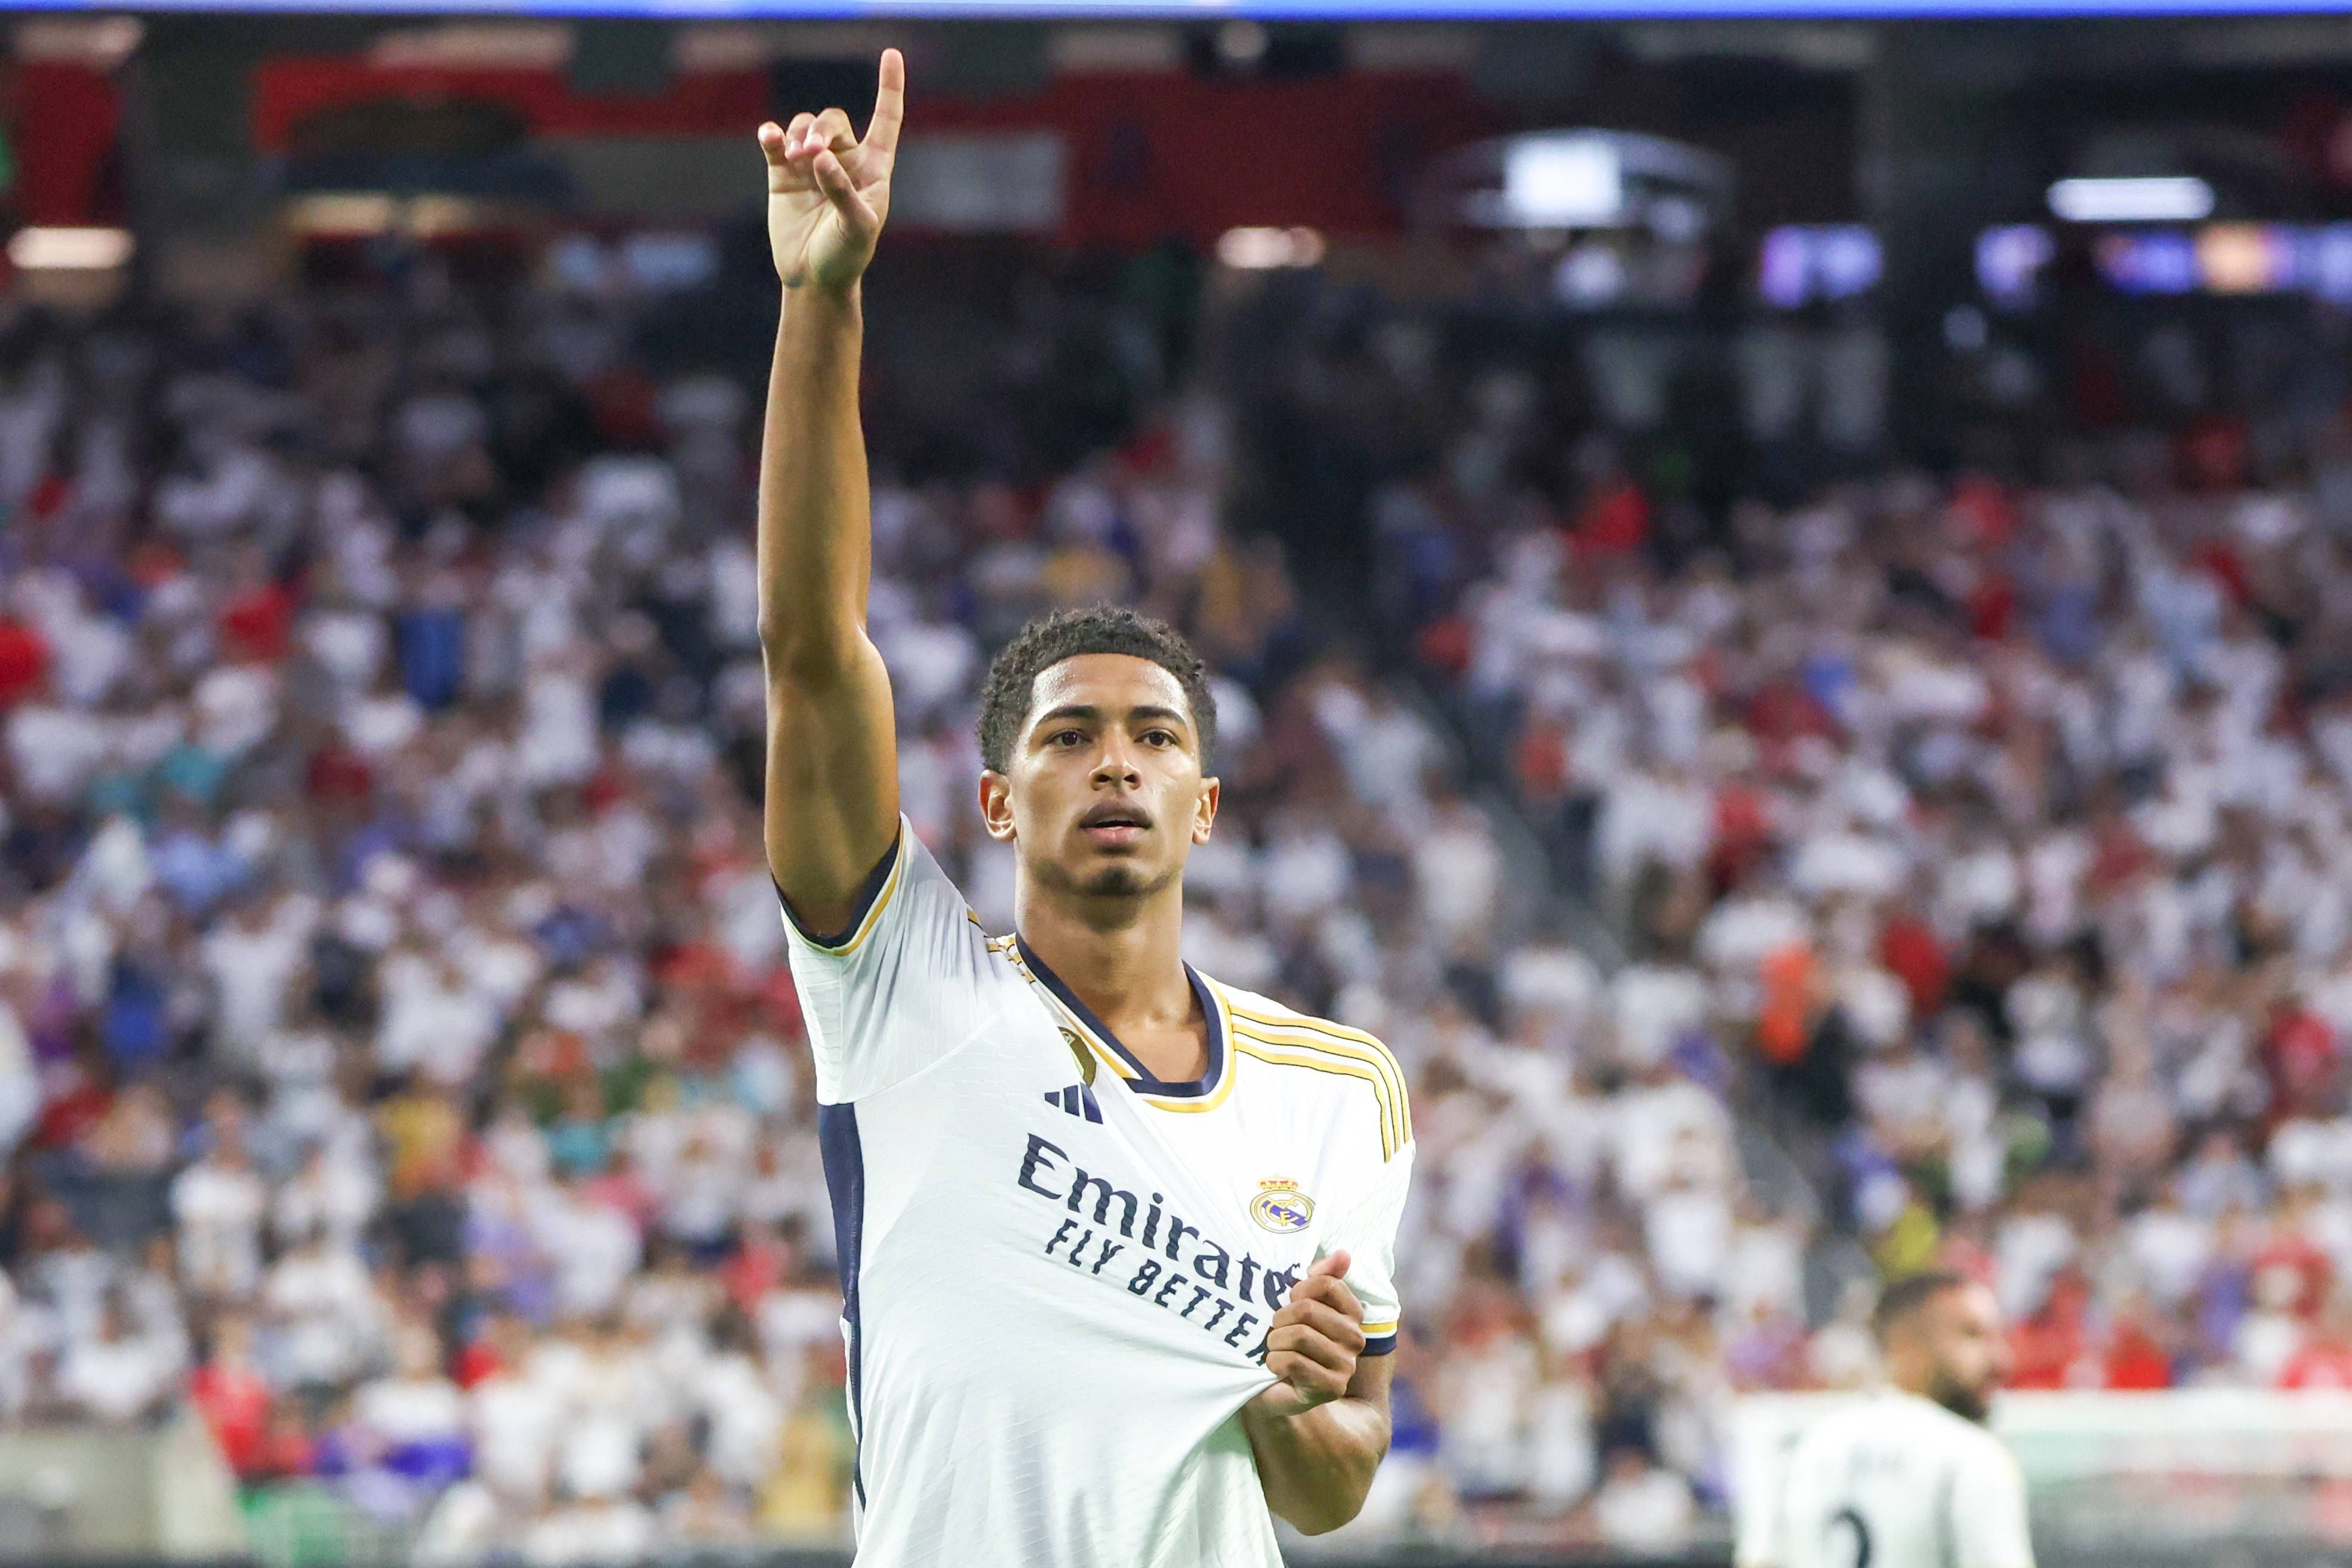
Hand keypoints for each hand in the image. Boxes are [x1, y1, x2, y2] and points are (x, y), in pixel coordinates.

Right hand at [757, 48, 904, 294]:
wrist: (813, 279)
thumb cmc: (846, 256)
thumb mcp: (856, 227)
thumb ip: (843, 191)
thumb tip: (821, 158)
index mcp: (873, 169)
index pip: (885, 119)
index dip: (889, 88)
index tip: (891, 55)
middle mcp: (843, 160)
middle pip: (833, 121)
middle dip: (822, 129)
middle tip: (811, 152)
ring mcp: (811, 165)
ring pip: (804, 126)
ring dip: (798, 133)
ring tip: (794, 156)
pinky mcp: (782, 174)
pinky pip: (775, 142)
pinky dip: (771, 135)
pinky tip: (769, 137)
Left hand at [1250, 1250, 1365, 1420]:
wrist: (1273, 1386)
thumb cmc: (1287, 1338)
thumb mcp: (1300, 1303)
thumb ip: (1321, 1277)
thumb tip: (1344, 1254)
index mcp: (1352, 1314)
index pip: (1327, 1284)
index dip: (1298, 1290)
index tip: (1290, 1302)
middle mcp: (1356, 1339)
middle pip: (1307, 1310)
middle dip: (1280, 1319)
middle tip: (1276, 1330)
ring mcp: (1346, 1365)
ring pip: (1298, 1336)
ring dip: (1275, 1342)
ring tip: (1276, 1349)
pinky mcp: (1332, 1388)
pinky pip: (1292, 1362)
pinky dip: (1274, 1362)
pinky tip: (1277, 1368)